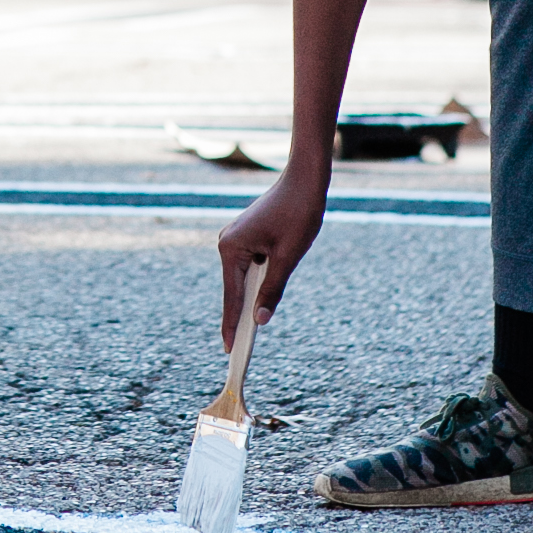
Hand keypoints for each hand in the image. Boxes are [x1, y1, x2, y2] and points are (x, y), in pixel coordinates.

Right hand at [216, 173, 326, 349]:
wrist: (305, 181)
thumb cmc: (299, 215)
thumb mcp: (289, 257)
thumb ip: (272, 290)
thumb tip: (259, 320)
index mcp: (231, 248)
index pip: (231, 296)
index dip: (231, 325)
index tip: (228, 351)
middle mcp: (227, 243)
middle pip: (234, 289)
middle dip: (241, 315)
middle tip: (240, 350)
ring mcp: (235, 239)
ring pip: (243, 278)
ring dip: (252, 296)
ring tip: (251, 328)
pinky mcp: (246, 237)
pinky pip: (249, 267)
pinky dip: (257, 282)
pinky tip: (263, 296)